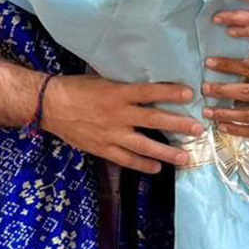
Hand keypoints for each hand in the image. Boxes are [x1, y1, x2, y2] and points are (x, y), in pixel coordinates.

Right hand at [41, 75, 205, 174]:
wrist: (50, 105)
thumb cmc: (77, 88)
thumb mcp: (103, 80)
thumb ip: (125, 88)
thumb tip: (148, 89)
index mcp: (118, 93)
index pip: (150, 92)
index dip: (170, 92)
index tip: (190, 93)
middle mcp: (118, 114)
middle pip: (154, 119)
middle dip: (178, 124)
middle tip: (198, 129)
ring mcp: (111, 134)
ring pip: (144, 145)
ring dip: (166, 152)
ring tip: (185, 157)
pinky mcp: (102, 148)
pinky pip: (126, 159)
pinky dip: (142, 164)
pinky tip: (157, 168)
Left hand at [202, 57, 248, 138]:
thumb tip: (240, 68)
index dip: (229, 66)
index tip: (211, 63)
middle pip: (246, 93)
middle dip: (222, 91)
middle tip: (205, 89)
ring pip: (248, 115)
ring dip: (226, 114)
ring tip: (210, 111)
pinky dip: (239, 131)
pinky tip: (225, 127)